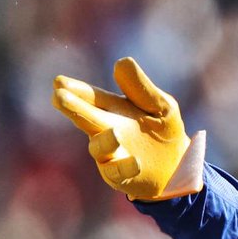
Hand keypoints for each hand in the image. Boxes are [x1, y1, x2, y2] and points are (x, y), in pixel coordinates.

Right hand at [52, 57, 204, 200]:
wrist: (178, 164)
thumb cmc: (164, 129)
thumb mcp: (161, 105)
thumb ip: (142, 88)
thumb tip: (122, 62)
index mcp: (112, 109)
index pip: (91, 97)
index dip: (75, 90)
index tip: (60, 82)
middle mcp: (105, 130)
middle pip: (86, 118)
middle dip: (73, 108)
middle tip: (59, 96)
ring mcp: (110, 154)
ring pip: (99, 147)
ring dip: (105, 140)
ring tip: (114, 132)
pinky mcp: (120, 176)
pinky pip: (118, 172)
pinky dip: (124, 167)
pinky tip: (136, 162)